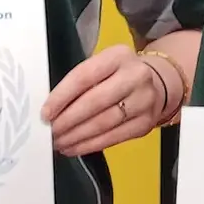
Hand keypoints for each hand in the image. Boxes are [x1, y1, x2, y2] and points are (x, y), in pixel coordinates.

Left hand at [41, 46, 176, 156]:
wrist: (158, 83)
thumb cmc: (118, 75)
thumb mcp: (102, 66)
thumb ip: (79, 82)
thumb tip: (51, 109)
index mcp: (118, 56)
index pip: (84, 76)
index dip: (61, 97)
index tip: (45, 113)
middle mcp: (135, 76)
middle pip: (94, 102)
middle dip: (67, 120)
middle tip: (50, 132)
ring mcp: (144, 101)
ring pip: (103, 123)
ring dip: (76, 136)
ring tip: (59, 142)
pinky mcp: (146, 123)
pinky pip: (113, 138)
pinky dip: (90, 145)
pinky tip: (75, 147)